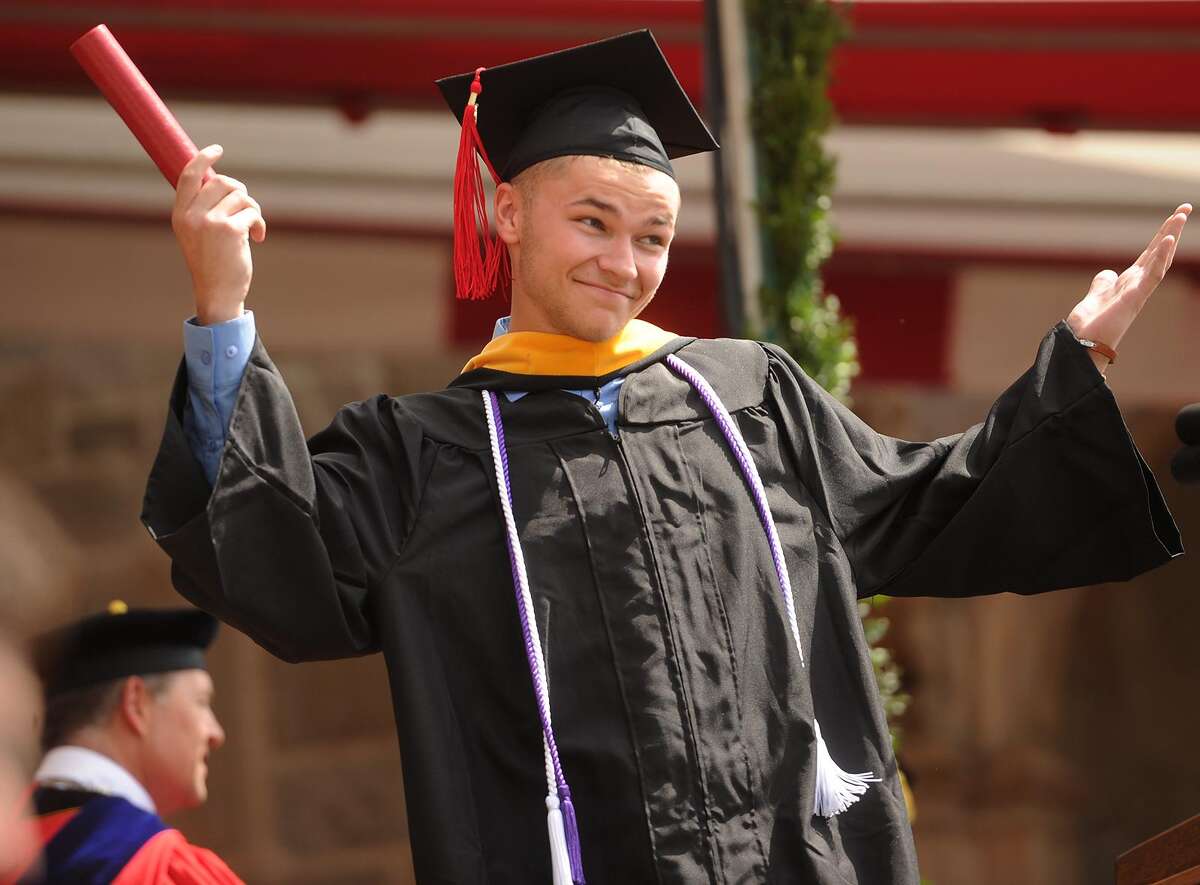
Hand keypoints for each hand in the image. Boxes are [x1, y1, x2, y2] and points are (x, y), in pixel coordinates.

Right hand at [171, 145, 267, 324]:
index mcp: (180, 214)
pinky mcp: (230, 230)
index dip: (203, 159)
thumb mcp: (198, 233)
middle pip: (223, 182)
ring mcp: (210, 222)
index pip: (188, 176)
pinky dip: (259, 223)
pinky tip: (258, 237)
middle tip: (247, 210)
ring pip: (241, 196)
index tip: (217, 150)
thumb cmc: (212, 263)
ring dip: (253, 209)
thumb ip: (203, 209)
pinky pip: (252, 212)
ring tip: (252, 227)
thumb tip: (225, 184)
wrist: (217, 293)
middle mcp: (192, 215)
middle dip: (241, 192)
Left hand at [1067, 203, 1190, 371]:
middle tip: (1185, 208)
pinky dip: (1161, 257)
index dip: (1162, 235)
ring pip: (1161, 260)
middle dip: (1172, 230)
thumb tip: (1107, 273)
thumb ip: (1103, 283)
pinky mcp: (1135, 298)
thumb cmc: (1090, 324)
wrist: (1081, 343)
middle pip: (1159, 252)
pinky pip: (1153, 275)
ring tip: (1180, 216)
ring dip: (1170, 238)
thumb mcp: (1096, 295)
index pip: (1150, 254)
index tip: (1174, 217)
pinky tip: (1167, 240)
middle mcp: (1138, 284)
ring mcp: (1139, 291)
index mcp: (1130, 282)